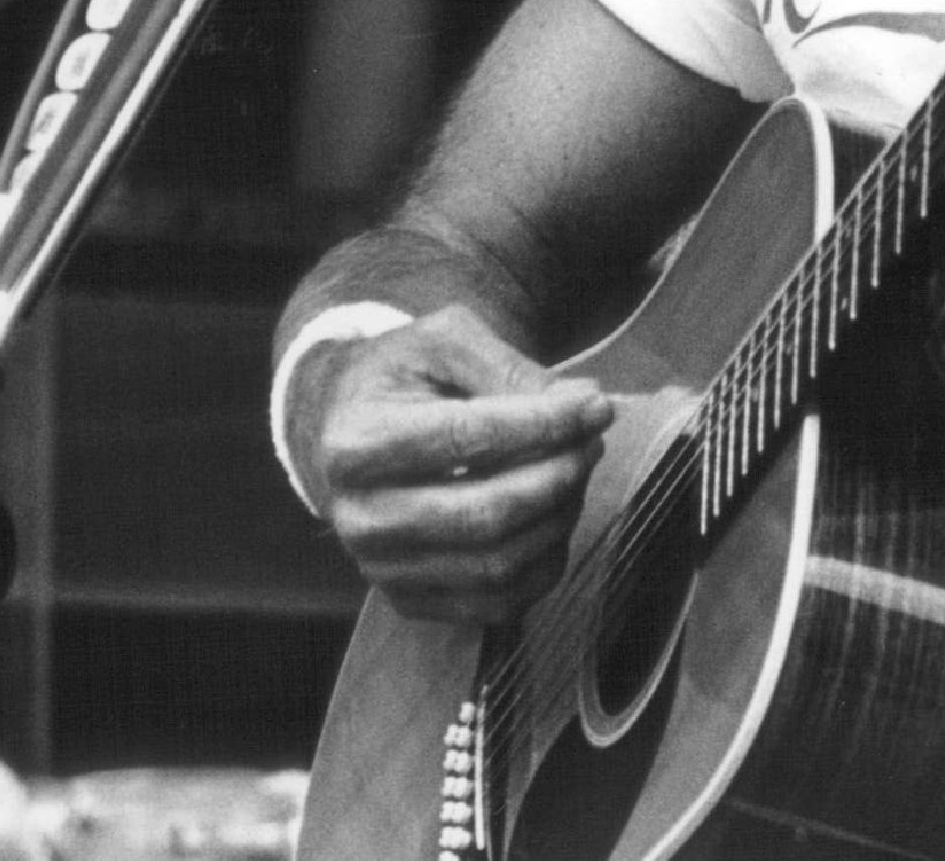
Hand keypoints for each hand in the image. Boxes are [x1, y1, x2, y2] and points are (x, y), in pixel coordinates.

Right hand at [294, 304, 613, 624]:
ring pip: (498, 564)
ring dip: (560, 515)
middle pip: (487, 514)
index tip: (599, 406)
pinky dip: (546, 560)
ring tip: (574, 467)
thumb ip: (510, 368)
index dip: (547, 424)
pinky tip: (556, 511)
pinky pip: (498, 604)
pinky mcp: (409, 599)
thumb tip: (583, 406)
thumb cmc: (403, 374)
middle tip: (592, 439)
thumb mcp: (445, 340)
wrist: (345, 427)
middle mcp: (359, 518)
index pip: (469, 440)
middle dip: (560, 474)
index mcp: (356, 444)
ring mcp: (380, 568)